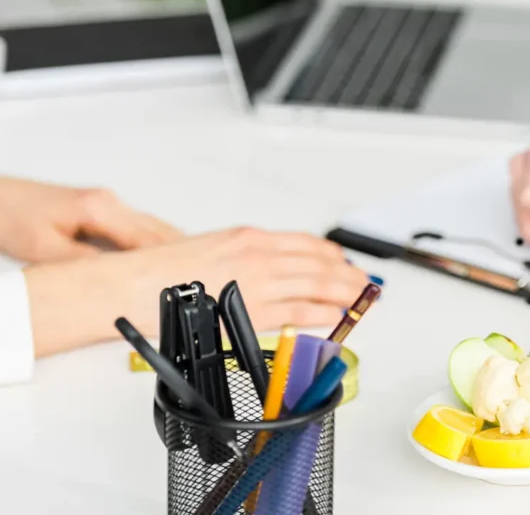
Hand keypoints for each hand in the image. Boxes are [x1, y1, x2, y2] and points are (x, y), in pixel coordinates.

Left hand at [0, 177, 180, 262]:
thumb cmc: (11, 216)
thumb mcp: (45, 250)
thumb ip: (85, 264)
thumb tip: (116, 278)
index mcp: (98, 209)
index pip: (144, 240)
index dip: (167, 261)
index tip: (182, 276)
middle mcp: (109, 202)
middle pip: (157, 230)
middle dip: (179, 252)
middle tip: (201, 272)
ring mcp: (108, 203)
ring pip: (152, 226)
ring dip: (171, 245)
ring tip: (191, 266)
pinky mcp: (104, 207)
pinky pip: (141, 224)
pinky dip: (156, 240)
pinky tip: (165, 251)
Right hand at [23, 227, 370, 356]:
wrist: (138, 285)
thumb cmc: (166, 271)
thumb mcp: (215, 248)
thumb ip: (247, 256)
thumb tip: (269, 268)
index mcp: (252, 238)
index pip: (307, 243)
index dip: (334, 254)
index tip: (346, 261)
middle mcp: (261, 256)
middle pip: (321, 264)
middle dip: (349, 275)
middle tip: (366, 284)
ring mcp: (260, 283)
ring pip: (318, 286)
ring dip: (345, 294)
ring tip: (361, 301)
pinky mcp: (253, 311)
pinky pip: (300, 313)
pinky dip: (324, 315)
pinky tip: (336, 318)